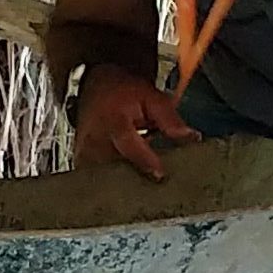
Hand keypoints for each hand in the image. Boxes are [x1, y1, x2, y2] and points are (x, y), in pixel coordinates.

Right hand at [72, 68, 198, 182]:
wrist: (98, 87)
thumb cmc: (124, 93)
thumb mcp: (152, 98)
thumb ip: (170, 119)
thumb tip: (190, 137)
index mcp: (113, 120)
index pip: (127, 143)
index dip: (144, 160)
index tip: (159, 175)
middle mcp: (95, 138)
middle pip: (116, 168)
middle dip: (136, 178)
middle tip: (154, 185)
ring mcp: (85, 152)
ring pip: (106, 177)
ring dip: (125, 182)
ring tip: (141, 184)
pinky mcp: (82, 162)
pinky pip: (98, 179)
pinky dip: (113, 183)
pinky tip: (127, 182)